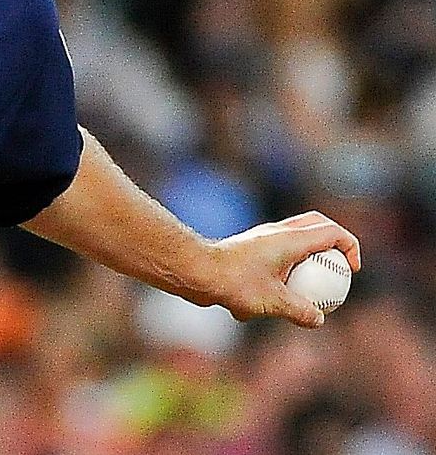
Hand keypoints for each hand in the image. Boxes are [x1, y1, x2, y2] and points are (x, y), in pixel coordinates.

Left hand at [203, 211, 361, 327]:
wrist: (195, 270)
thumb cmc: (233, 282)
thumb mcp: (272, 302)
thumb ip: (300, 311)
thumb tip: (318, 319)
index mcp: (290, 239)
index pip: (332, 231)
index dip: (351, 247)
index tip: (352, 271)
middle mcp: (278, 232)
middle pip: (317, 226)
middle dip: (334, 245)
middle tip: (339, 272)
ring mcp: (263, 238)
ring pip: (297, 240)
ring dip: (307, 261)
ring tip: (306, 294)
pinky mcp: (251, 249)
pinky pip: (277, 256)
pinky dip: (283, 275)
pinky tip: (265, 307)